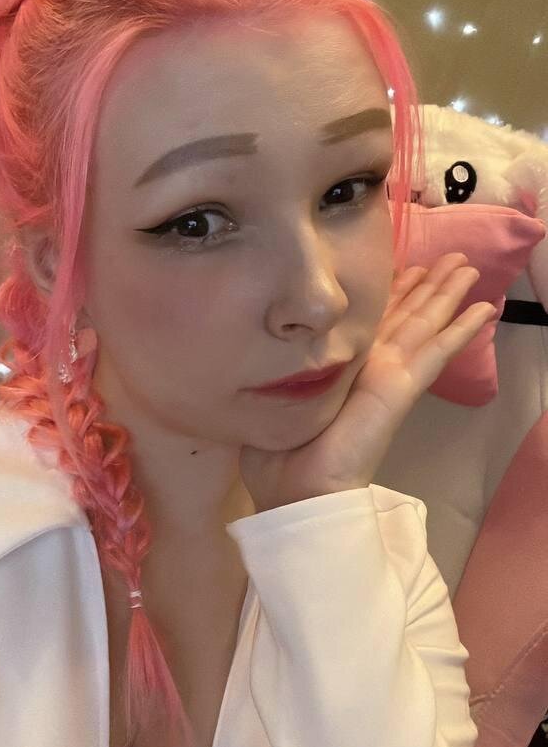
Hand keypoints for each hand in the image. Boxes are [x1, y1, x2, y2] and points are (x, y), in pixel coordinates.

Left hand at [239, 253, 496, 512]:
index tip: (409, 269)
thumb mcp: (272, 398)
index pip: (375, 322)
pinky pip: (437, 352)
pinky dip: (461, 330)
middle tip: (454, 258)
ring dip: (449, 295)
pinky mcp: (401, 388)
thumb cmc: (277, 454)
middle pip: (408, 317)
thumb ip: (277, 373)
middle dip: (429, 286)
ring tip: (469, 268)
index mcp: (343, 369)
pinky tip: (483, 310)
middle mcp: (370, 367)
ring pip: (426, 325)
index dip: (395, 294)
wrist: (296, 489)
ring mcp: (390, 376)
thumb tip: (262, 352)